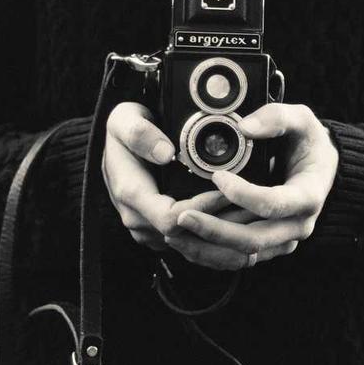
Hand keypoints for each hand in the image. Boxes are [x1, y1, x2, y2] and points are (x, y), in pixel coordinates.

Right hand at [102, 102, 234, 250]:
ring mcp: (146, 227)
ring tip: (246, 213)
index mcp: (132, 194)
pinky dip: (209, 235)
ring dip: (218, 233)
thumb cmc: (122, 129)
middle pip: (184, 237)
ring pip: (187, 244)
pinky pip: (185, 242)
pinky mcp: (155, 230)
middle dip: (218, 223)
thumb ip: (140, 133)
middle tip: (249, 205)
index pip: (171, 219)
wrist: (114, 143)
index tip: (226, 193)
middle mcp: (137, 217)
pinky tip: (231, 220)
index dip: (202, 210)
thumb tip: (164, 153)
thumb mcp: (124, 119)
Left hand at [169, 103, 338, 269]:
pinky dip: (210, 253)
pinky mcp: (268, 247)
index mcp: (308, 196)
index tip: (218, 177)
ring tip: (175, 232)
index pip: (273, 204)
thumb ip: (277, 118)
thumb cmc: (309, 144)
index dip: (243, 194)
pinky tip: (186, 240)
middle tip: (182, 216)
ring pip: (242, 255)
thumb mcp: (302, 121)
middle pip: (253, 239)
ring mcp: (283, 240)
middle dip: (215, 231)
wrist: (320, 169)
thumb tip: (246, 126)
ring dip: (206, 248)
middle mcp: (298, 225)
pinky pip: (237, 259)